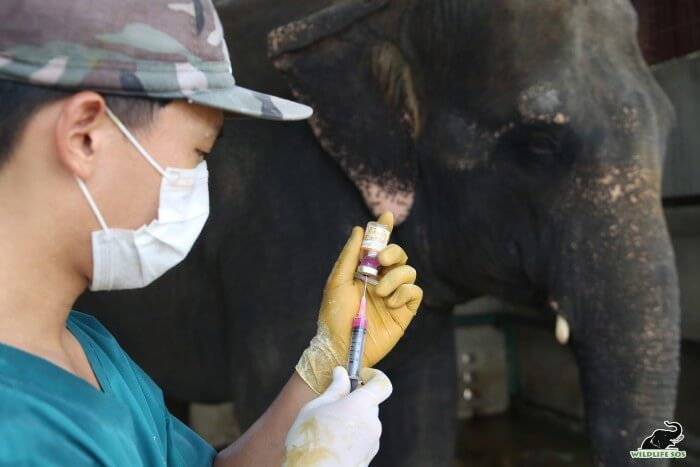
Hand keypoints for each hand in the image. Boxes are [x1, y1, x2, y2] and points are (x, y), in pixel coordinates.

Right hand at [283, 367, 391, 466]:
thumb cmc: (308, 441)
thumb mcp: (315, 408)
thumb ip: (334, 389)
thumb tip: (341, 373)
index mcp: (360, 406)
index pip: (382, 384)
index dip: (374, 376)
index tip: (361, 376)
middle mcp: (372, 423)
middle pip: (371, 403)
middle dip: (355, 400)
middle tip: (333, 406)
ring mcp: (372, 442)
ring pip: (366, 421)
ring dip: (352, 419)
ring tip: (328, 429)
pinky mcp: (368, 456)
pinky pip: (364, 438)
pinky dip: (353, 435)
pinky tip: (333, 443)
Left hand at [296, 211, 421, 392]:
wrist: (341, 345)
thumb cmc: (334, 315)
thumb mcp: (337, 281)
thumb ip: (350, 256)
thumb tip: (359, 229)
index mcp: (364, 272)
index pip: (378, 246)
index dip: (384, 230)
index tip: (386, 215)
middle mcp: (381, 281)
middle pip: (399, 256)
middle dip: (393, 252)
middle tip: (380, 260)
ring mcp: (394, 296)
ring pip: (409, 272)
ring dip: (396, 277)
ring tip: (380, 292)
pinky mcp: (405, 312)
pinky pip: (415, 292)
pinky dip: (405, 292)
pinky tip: (391, 303)